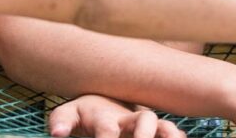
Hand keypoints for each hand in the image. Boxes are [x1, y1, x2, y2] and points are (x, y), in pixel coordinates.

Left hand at [48, 95, 184, 137]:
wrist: (100, 101)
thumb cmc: (82, 114)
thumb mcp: (67, 116)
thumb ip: (62, 122)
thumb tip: (58, 133)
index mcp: (104, 117)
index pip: (107, 127)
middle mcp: (127, 118)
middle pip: (144, 118)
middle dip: (145, 134)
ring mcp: (142, 125)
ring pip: (162, 125)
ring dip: (169, 134)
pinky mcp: (152, 131)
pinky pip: (170, 132)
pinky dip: (177, 136)